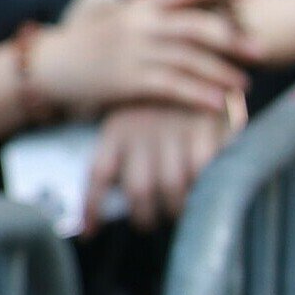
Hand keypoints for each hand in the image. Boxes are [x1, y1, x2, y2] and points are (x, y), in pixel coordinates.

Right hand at [34, 0, 261, 116]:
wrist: (49, 66)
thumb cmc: (91, 42)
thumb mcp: (120, 17)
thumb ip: (154, 11)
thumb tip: (196, 4)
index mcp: (140, 2)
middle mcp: (138, 22)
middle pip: (196, 25)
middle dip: (233, 38)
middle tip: (259, 50)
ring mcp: (132, 51)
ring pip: (189, 60)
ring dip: (222, 73)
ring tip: (243, 85)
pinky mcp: (127, 80)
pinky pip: (172, 87)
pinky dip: (199, 96)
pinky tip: (217, 105)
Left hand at [86, 103, 239, 231]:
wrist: (193, 61)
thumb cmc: (156, 104)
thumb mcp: (129, 121)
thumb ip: (120, 156)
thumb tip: (106, 201)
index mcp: (115, 131)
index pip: (98, 176)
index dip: (92, 208)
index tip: (89, 233)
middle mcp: (141, 133)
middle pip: (138, 190)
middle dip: (143, 216)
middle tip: (149, 222)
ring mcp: (173, 132)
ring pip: (170, 187)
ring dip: (175, 209)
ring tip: (177, 213)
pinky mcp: (204, 130)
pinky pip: (203, 172)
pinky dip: (204, 189)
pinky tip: (205, 195)